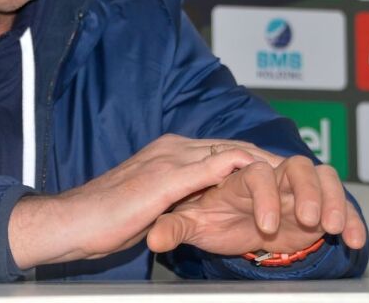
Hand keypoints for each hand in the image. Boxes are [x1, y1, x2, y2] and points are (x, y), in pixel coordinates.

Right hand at [8, 134, 280, 268]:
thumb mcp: (146, 206)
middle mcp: (171, 149)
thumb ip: (171, 200)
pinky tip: (266, 175)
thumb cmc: (100, 220)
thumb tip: (188, 209)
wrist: (71, 221)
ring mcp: (169, 159)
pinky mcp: (167, 177)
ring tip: (293, 176)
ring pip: (230, 151)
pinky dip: (244, 168)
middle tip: (297, 174)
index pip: (220, 151)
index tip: (278, 175)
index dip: (251, 162)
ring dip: (263, 163)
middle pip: (231, 146)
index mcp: (167, 154)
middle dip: (266, 160)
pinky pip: (215, 165)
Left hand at [146, 155, 366, 255]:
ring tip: (333, 228)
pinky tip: (355, 240)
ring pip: (321, 176)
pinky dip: (352, 218)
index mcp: (240, 175)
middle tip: (308, 220)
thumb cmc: (209, 215)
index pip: (256, 171)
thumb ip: (175, 227)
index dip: (264, 194)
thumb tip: (154, 240)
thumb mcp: (191, 223)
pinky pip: (340, 202)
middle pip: (295, 166)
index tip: (267, 225)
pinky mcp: (317, 205)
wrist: (228, 221)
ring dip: (333, 199)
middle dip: (306, 191)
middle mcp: (273, 175)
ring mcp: (297, 188)